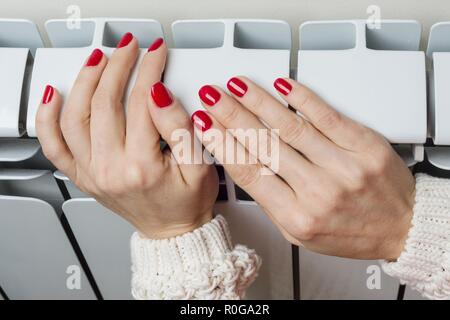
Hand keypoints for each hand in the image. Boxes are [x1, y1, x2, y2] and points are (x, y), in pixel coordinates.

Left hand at [36, 35, 217, 238]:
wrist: (172, 230)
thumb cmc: (186, 203)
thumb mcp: (200, 167)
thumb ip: (179, 128)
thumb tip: (159, 95)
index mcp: (141, 166)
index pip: (141, 102)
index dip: (150, 69)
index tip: (155, 53)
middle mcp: (110, 169)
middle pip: (105, 102)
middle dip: (118, 66)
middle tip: (129, 49)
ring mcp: (92, 172)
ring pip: (76, 116)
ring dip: (86, 81)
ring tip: (99, 61)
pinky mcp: (84, 175)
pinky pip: (54, 146)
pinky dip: (47, 119)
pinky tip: (53, 97)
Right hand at [193, 77, 414, 260]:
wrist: (400, 228)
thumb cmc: (352, 232)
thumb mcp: (300, 234)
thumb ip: (273, 203)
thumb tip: (245, 164)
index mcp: (297, 217)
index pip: (249, 172)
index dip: (222, 143)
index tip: (206, 124)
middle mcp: (319, 192)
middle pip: (264, 145)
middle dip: (232, 115)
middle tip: (213, 97)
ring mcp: (343, 166)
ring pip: (290, 127)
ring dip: (258, 102)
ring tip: (238, 87)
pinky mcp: (363, 146)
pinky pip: (327, 116)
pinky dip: (302, 98)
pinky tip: (282, 85)